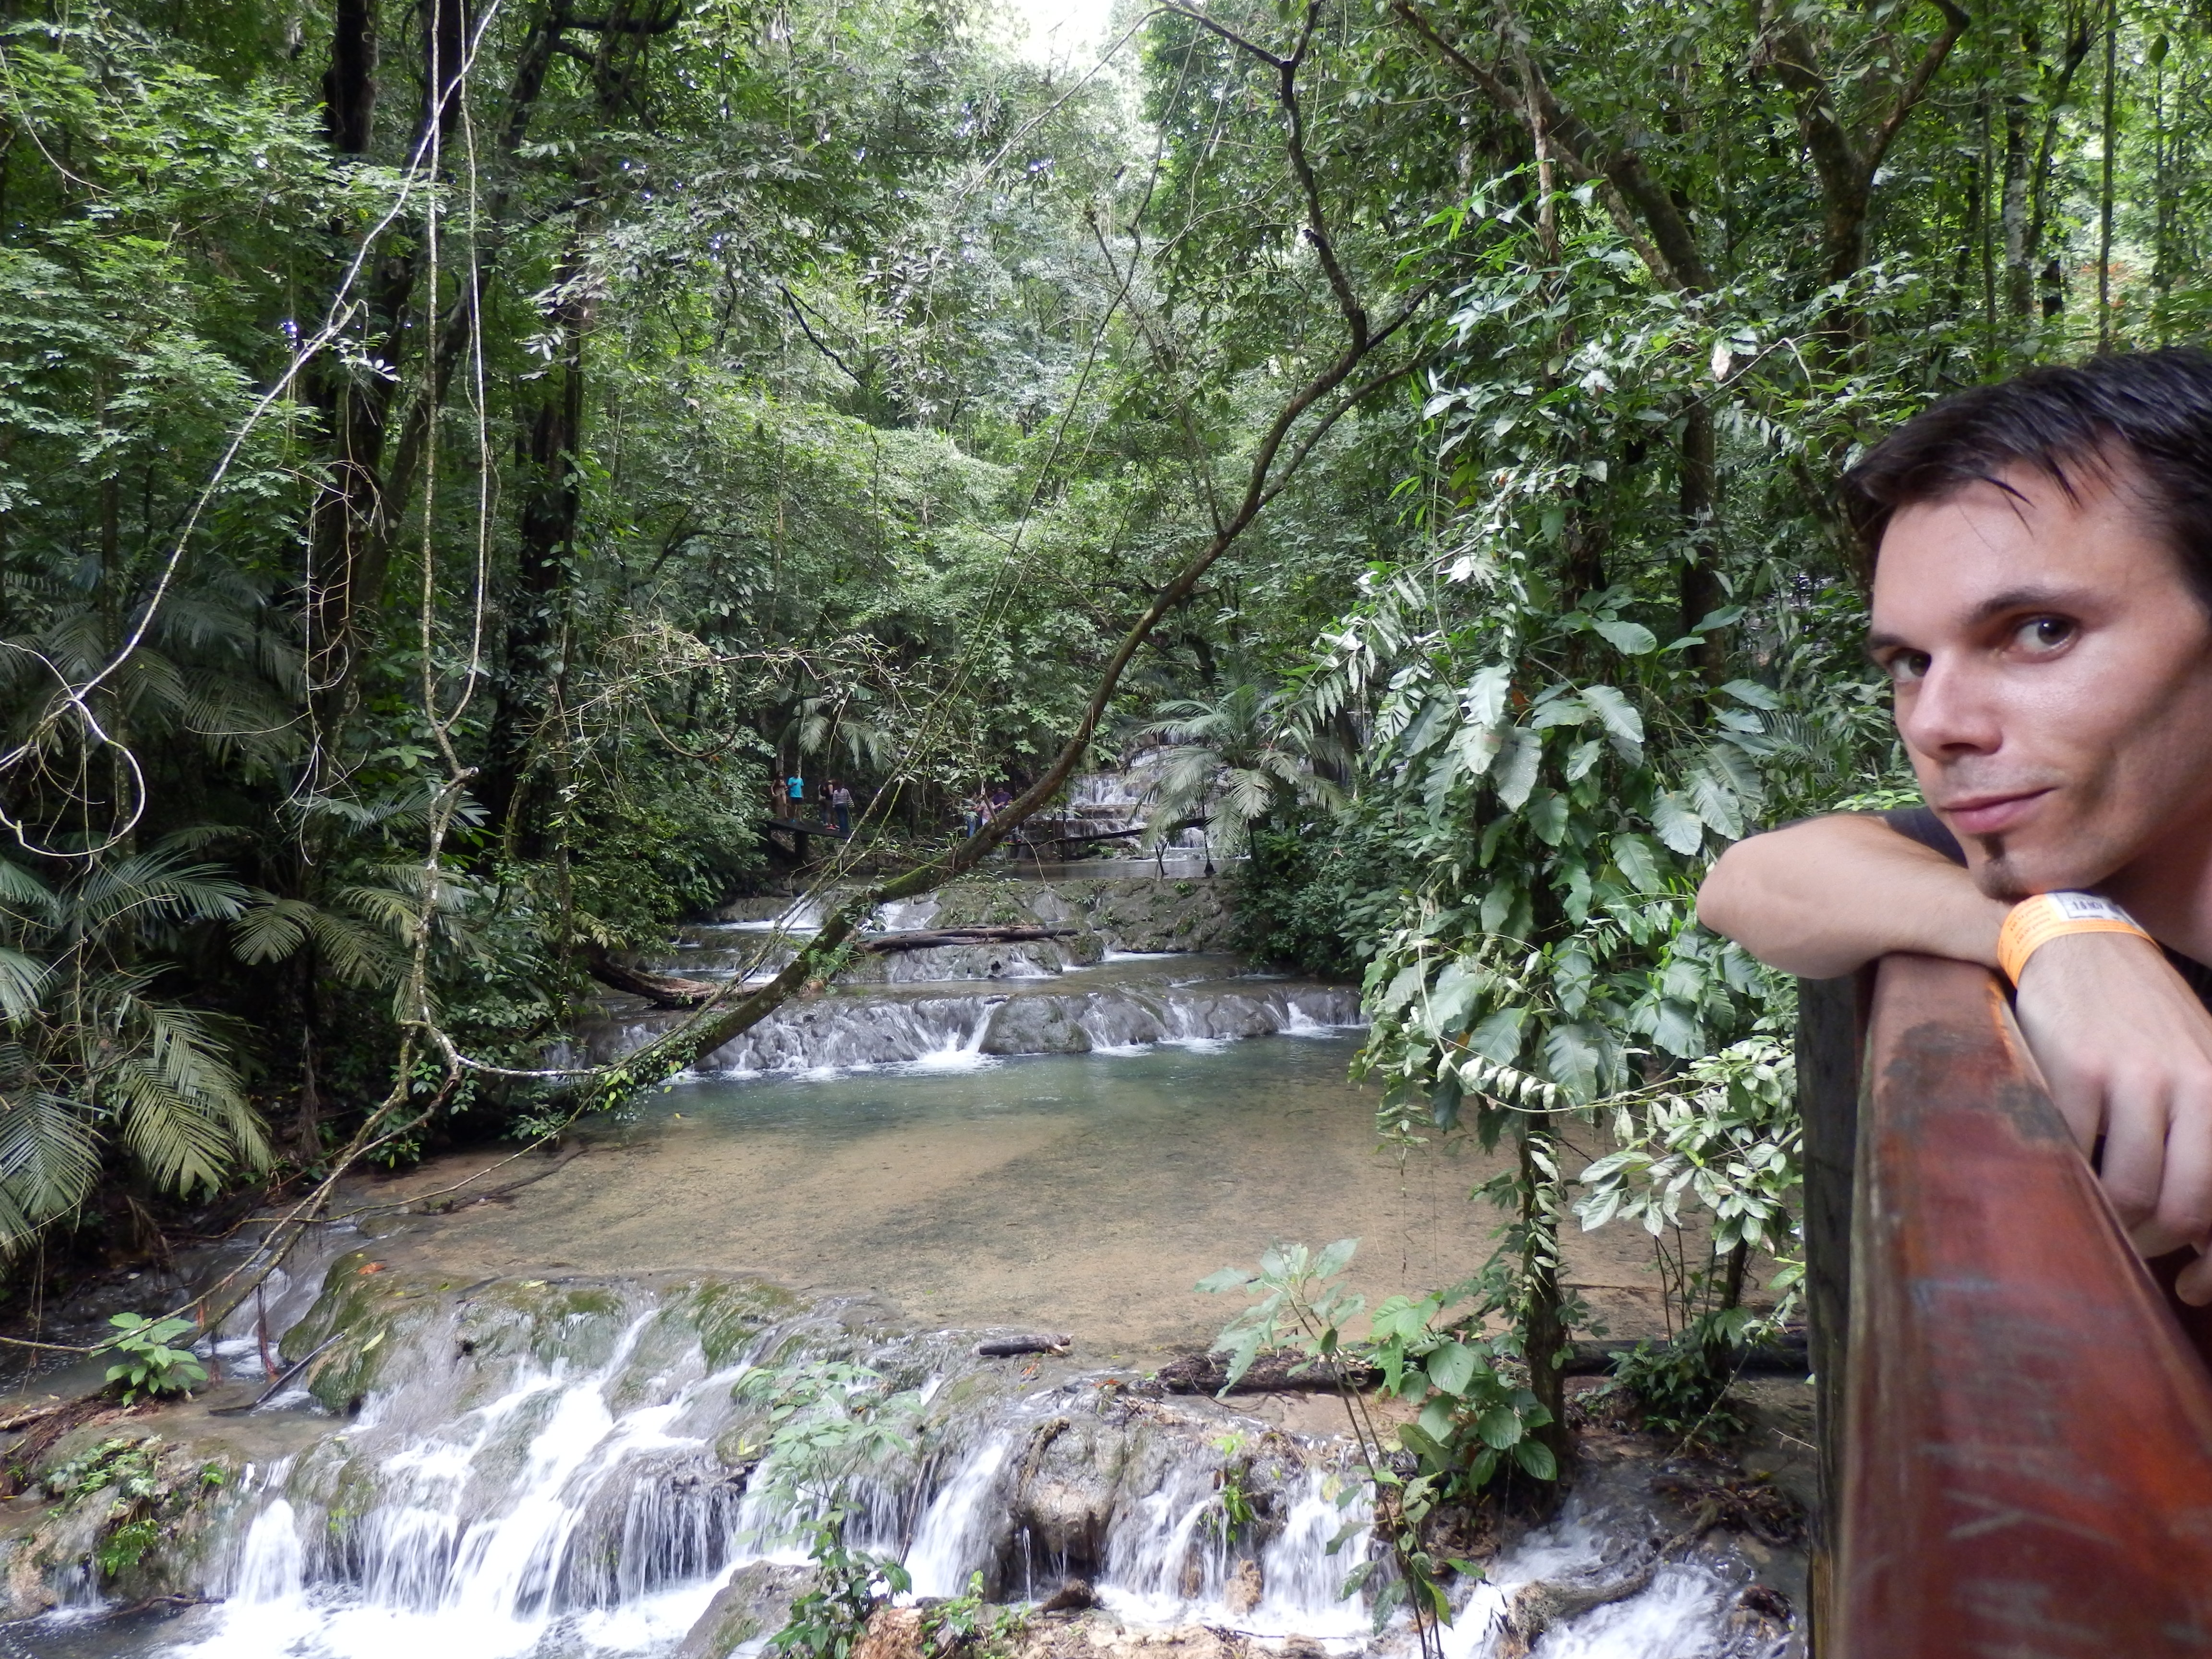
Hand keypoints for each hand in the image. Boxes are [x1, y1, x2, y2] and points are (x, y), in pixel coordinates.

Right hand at [2012, 930, 2211, 1301]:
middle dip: (2157, 1241)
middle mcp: (2195, 1085)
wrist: (2085, 946)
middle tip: (2135, 1240)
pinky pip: (2076, 1154)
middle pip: (2185, 1206)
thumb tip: (2200, 1245)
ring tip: (2097, 1208)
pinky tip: (2064, 1167)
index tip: (2193, 1287)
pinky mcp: (2078, 1071)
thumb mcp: (2196, 1074)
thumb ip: (2203, 1144)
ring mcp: (2136, 1077)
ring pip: (2130, 1189)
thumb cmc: (2144, 1026)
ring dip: (2110, 1217)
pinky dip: (2068, 1175)